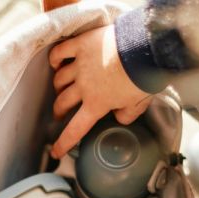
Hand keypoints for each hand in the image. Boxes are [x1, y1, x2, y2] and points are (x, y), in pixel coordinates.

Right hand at [49, 25, 152, 158]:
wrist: (144, 48)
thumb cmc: (143, 77)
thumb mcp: (138, 105)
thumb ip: (126, 115)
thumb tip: (119, 116)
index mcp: (97, 105)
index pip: (75, 130)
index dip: (64, 143)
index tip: (56, 152)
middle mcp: (84, 87)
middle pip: (62, 103)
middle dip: (59, 111)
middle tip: (60, 114)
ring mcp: (80, 65)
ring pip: (60, 80)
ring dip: (58, 87)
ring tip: (60, 89)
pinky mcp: (82, 44)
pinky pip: (60, 52)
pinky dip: (55, 59)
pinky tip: (55, 64)